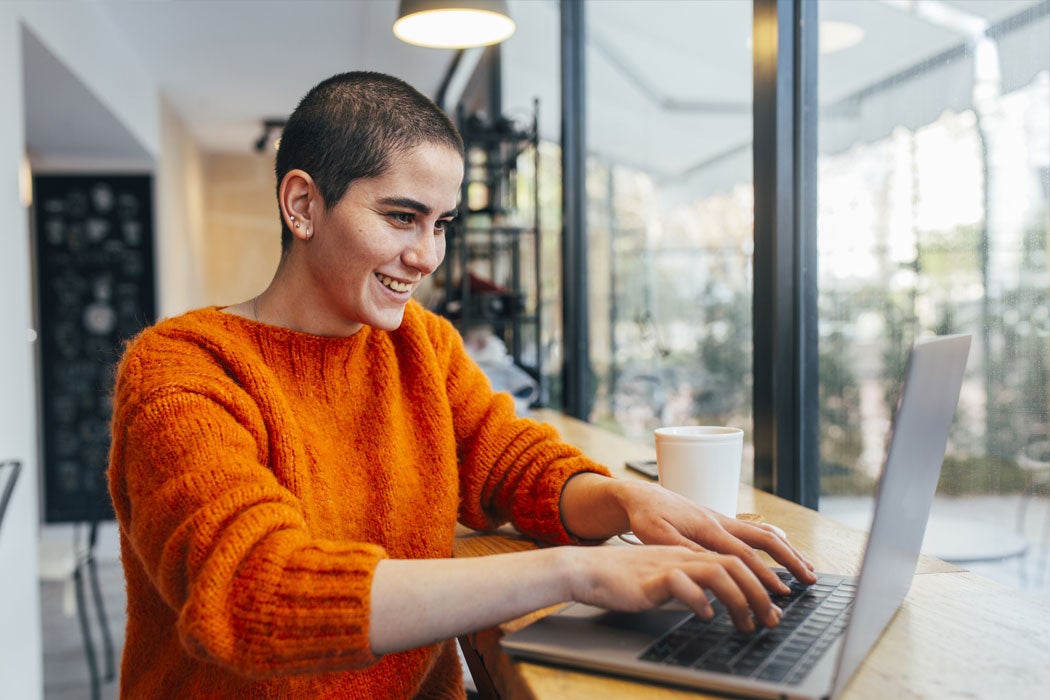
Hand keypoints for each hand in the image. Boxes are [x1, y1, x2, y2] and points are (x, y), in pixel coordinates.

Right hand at [562, 544, 782, 632]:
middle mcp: (682, 556)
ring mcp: (668, 565)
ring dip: (738, 599)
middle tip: (773, 620)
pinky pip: (682, 584)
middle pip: (734, 564)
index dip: (759, 582)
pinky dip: (699, 600)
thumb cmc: (623, 579)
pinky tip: (705, 615)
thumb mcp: (663, 579)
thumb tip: (713, 604)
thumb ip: (688, 585)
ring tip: (746, 623)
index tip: (775, 606)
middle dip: (759, 593)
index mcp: (688, 554)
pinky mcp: (650, 578)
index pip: (734, 560)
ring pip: (716, 572)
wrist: (587, 570)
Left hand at [618, 480, 816, 594]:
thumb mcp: (657, 537)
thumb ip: (684, 551)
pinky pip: (755, 530)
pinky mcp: (720, 520)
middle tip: (812, 580)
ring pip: (764, 532)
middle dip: (791, 560)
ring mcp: (723, 519)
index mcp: (707, 528)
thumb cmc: (646, 517)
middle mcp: (721, 521)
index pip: (744, 555)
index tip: (782, 592)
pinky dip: (775, 540)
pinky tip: (784, 547)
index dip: (764, 575)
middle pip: (765, 539)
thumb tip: (713, 567)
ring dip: (788, 550)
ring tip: (807, 568)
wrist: (640, 495)